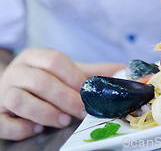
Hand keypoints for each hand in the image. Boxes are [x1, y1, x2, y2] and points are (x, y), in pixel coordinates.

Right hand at [0, 48, 124, 140]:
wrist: (7, 88)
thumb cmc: (42, 80)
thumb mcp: (64, 72)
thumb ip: (91, 72)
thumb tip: (123, 69)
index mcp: (34, 56)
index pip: (55, 60)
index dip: (73, 77)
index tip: (89, 92)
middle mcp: (17, 71)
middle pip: (40, 81)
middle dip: (64, 98)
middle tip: (81, 111)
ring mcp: (3, 92)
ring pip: (19, 99)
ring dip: (44, 112)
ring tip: (62, 121)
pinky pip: (3, 122)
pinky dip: (21, 127)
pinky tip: (36, 129)